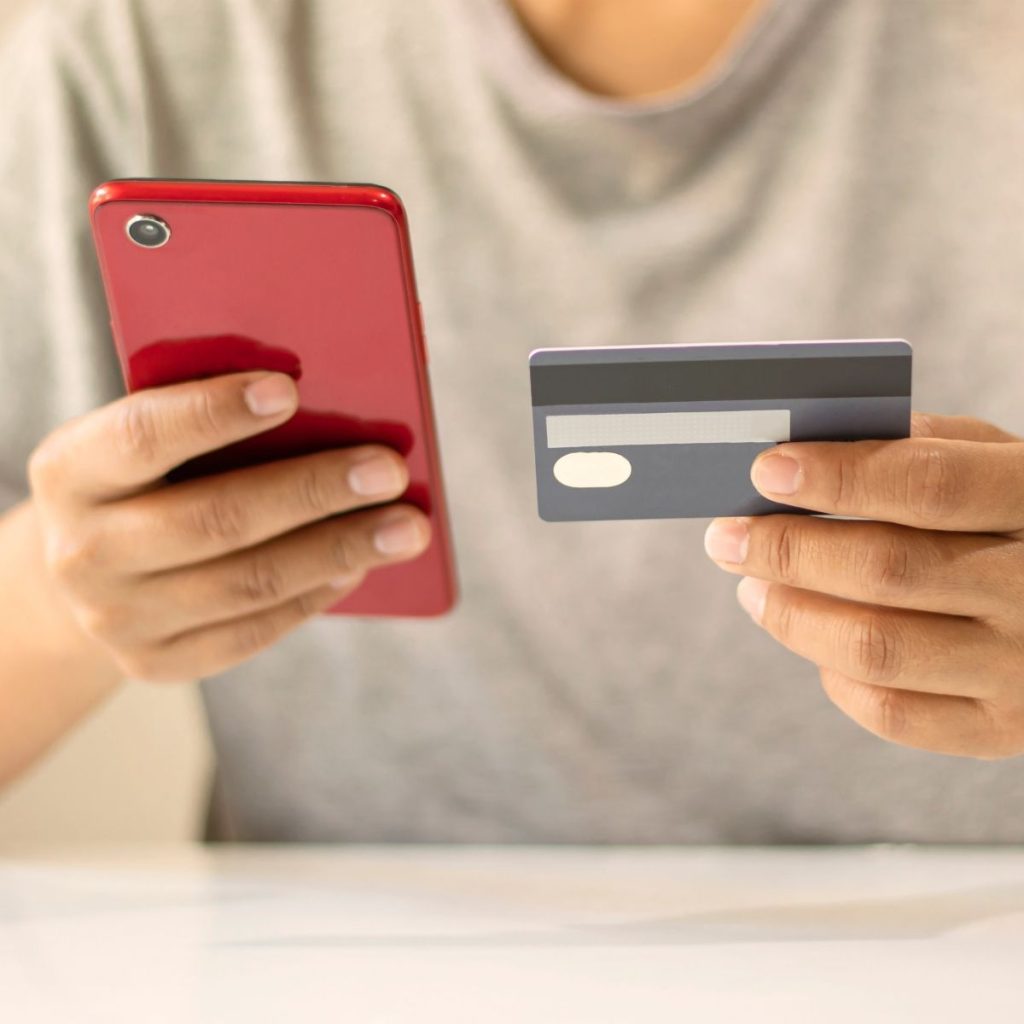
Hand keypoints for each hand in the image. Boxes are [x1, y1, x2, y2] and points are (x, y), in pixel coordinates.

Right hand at [28, 372, 429, 681]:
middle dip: (314, 491)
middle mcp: (83, 551)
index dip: (214, 412)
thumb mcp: (145, 440)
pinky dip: (314, 594)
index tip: (289, 389)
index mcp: (71, 470)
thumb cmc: (141, 479)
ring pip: (248, 583)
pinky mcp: (155, 663)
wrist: (81, 569)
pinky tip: (359, 566)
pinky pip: (251, 630)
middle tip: (390, 469)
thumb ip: (205, 418)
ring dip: (340, 551)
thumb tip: (324, 403)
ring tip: (407, 527)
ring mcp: (116, 618)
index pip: (142, 436)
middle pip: (215, 519)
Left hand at [703, 413, 1023, 758]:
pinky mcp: (1001, 728)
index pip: (929, 485)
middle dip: (787, 550)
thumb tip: (805, 452)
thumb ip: (920, 449)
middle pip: (886, 569)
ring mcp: (1023, 669)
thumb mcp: (999, 466)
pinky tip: (815, 640)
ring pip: (875, 647)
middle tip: (728, 538)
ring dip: (791, 614)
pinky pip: (892, 711)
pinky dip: (833, 673)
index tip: (766, 471)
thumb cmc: (1019, 522)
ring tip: (753, 586)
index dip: (838, 478)